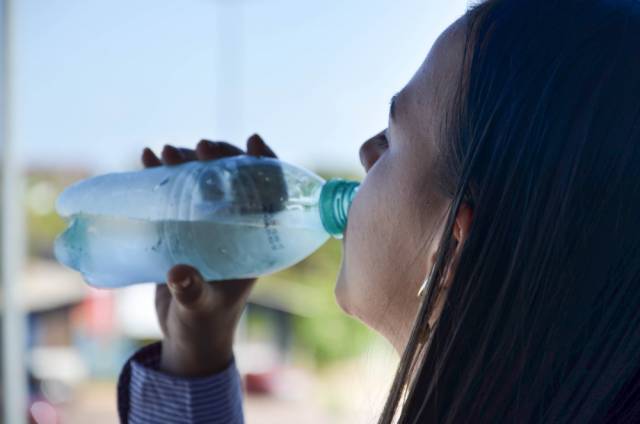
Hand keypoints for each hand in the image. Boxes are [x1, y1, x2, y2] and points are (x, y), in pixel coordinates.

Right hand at [141, 134, 276, 376]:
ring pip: (203, 181)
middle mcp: (235, 226)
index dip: (265, 163)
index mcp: (255, 240)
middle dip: (219, 156)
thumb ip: (192, 292)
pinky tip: (146, 158)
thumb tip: (178, 273)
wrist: (187, 336)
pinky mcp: (182, 227)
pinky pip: (175, 193)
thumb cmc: (203, 324)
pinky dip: (162, 174)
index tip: (253, 141)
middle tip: (200, 148)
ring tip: (166, 152)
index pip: (270, 192)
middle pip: (234, 178)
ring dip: (188, 161)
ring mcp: (208, 224)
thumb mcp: (200, 307)